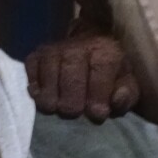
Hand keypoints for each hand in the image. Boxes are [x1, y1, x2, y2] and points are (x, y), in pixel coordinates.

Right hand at [25, 33, 139, 121]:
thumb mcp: (126, 83)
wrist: (89, 43)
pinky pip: (31, 73)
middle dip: (72, 103)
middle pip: (70, 79)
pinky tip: (43, 97)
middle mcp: (78, 46)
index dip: (97, 100)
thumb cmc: (110, 73)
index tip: (97, 114)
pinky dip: (35, 89)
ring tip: (57, 107)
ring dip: (51, 99)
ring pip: (48, 79)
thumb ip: (126, 95)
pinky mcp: (36, 55)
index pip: (99, 75)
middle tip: (73, 112)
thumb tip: (115, 101)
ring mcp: (54, 49)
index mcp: (106, 51)